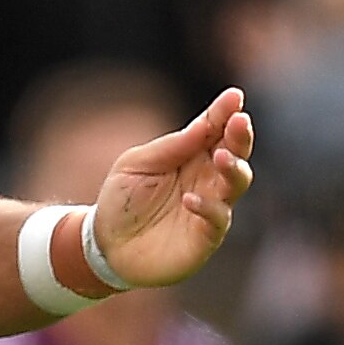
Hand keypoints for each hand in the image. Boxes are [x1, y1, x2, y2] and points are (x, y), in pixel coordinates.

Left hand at [90, 88, 256, 290]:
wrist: (103, 247)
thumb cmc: (122, 201)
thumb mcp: (139, 164)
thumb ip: (173, 145)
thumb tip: (208, 120)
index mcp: (194, 155)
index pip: (216, 130)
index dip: (226, 113)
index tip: (234, 97)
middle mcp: (209, 178)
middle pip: (236, 152)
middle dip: (240, 136)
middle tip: (239, 122)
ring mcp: (211, 206)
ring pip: (236, 183)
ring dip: (234, 168)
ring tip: (222, 156)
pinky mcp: (205, 236)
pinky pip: (217, 219)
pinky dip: (208, 208)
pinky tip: (191, 199)